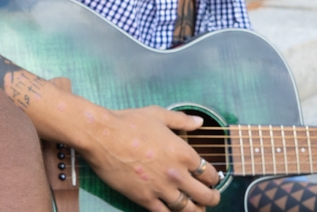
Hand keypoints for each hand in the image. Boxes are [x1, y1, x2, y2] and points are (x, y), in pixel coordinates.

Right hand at [75, 105, 222, 211]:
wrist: (102, 136)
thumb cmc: (129, 123)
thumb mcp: (159, 115)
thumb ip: (182, 120)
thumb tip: (199, 122)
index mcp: (184, 153)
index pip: (209, 173)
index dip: (213, 178)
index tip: (211, 180)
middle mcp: (177, 174)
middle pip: (205, 195)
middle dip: (212, 198)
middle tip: (211, 198)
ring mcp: (161, 188)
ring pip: (188, 209)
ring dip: (196, 210)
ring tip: (198, 209)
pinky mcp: (144, 198)